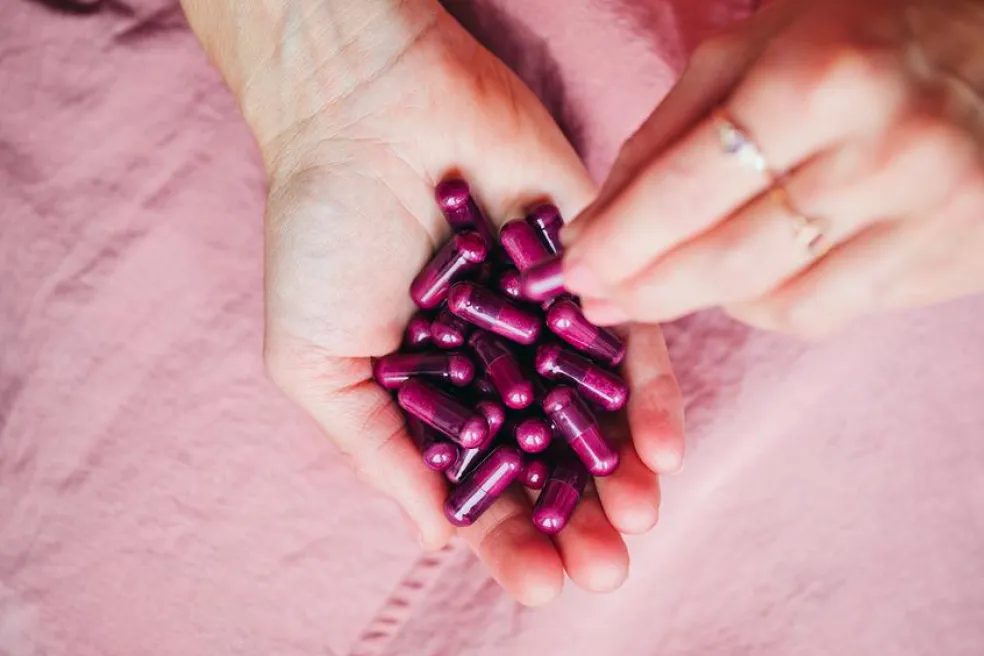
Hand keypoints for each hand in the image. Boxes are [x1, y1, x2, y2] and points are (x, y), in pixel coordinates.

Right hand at [213, 4, 685, 603]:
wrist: (363, 107)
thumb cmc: (323, 233)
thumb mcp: (316, 359)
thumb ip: (376, 449)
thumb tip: (435, 537)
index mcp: (436, 396)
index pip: (482, 485)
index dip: (512, 539)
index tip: (543, 584)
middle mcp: (500, 366)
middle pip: (552, 461)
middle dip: (581, 520)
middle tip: (604, 567)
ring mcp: (551, 321)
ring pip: (600, 413)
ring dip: (625, 473)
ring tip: (640, 518)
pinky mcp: (596, 269)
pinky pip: (634, 339)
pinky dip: (650, 393)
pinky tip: (663, 448)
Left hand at [561, 0, 983, 337]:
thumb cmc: (859, 38)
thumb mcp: (752, 49)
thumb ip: (667, 133)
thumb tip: (596, 225)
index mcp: (818, 79)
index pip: (686, 191)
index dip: (618, 243)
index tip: (573, 270)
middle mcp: (881, 153)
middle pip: (727, 260)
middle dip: (646, 290)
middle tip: (598, 299)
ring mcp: (925, 215)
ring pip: (775, 302)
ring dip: (703, 301)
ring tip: (668, 279)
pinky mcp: (949, 260)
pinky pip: (827, 314)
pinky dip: (766, 306)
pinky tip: (743, 280)